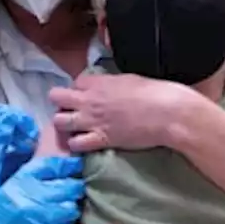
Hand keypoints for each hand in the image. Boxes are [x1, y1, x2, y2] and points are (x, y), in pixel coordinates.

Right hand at [0, 154, 83, 223]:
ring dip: (69, 208)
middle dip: (73, 188)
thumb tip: (59, 169)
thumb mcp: (7, 189)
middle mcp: (34, 196)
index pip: (54, 166)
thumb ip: (31, 178)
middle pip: (70, 186)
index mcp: (22, 180)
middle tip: (70, 191)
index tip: (75, 167)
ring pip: (71, 208)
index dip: (69, 166)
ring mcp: (42, 218)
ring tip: (60, 211)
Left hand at [49, 73, 204, 152]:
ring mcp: (91, 120)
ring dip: (65, 124)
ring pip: (59, 121)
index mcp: (98, 81)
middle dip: (62, 102)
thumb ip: (111, 83)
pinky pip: (75, 143)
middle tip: (73, 110)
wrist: (168, 114)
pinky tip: (85, 143)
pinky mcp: (99, 139)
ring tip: (76, 127)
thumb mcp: (129, 79)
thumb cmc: (156, 92)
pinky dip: (77, 144)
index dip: (80, 89)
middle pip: (56, 97)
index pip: (74, 82)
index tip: (88, 95)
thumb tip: (106, 86)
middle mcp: (89, 99)